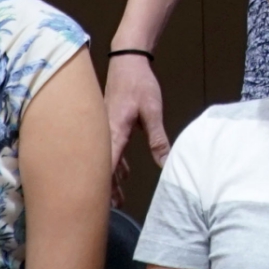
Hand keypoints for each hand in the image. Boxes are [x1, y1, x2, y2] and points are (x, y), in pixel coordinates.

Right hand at [104, 54, 172, 198]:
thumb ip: (158, 139)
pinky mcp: (109, 124)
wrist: (127, 60)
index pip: (107, 165)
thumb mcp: (152, 112)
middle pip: (103, 166)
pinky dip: (115, 163)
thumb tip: (165, 163)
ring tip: (117, 198)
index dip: (104, 186)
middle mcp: (105, 132)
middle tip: (115, 208)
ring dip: (111, 178)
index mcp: (114, 131)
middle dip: (107, 188)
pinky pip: (109, 149)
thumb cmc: (139, 84)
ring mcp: (105, 128)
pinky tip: (123, 174)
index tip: (105, 204)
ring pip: (105, 159)